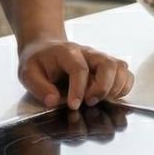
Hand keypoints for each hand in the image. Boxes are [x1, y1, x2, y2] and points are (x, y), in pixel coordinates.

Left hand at [18, 38, 133, 110]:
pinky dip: (123, 88)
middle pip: (107, 64)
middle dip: (102, 88)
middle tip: (90, 103)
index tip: (73, 105)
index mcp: (67, 52)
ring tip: (100, 100)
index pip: (79, 68)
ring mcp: (100, 58)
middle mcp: (88, 53)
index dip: (78, 89)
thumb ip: (39, 87)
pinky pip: (125, 74)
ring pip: (120, 68)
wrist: (45, 48)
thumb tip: (53, 101)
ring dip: (115, 88)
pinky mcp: (108, 67)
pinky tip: (110, 97)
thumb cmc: (38, 62)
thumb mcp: (28, 73)